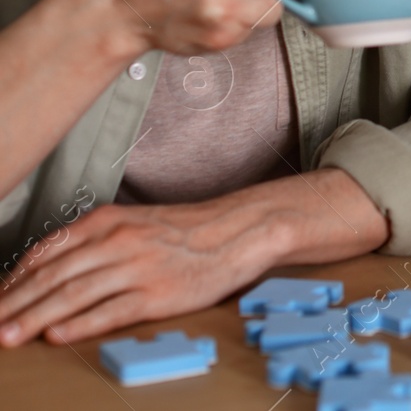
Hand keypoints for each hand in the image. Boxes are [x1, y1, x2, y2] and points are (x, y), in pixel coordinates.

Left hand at [0, 198, 275, 345]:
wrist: (240, 230)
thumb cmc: (187, 230)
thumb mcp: (135, 221)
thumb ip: (95, 241)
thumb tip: (51, 267)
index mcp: (109, 221)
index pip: (47, 252)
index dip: (14, 279)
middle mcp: (118, 241)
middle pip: (52, 276)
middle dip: (13, 303)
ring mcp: (138, 267)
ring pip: (73, 295)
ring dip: (34, 318)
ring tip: (8, 336)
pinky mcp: (158, 293)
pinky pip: (110, 312)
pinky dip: (80, 325)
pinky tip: (57, 335)